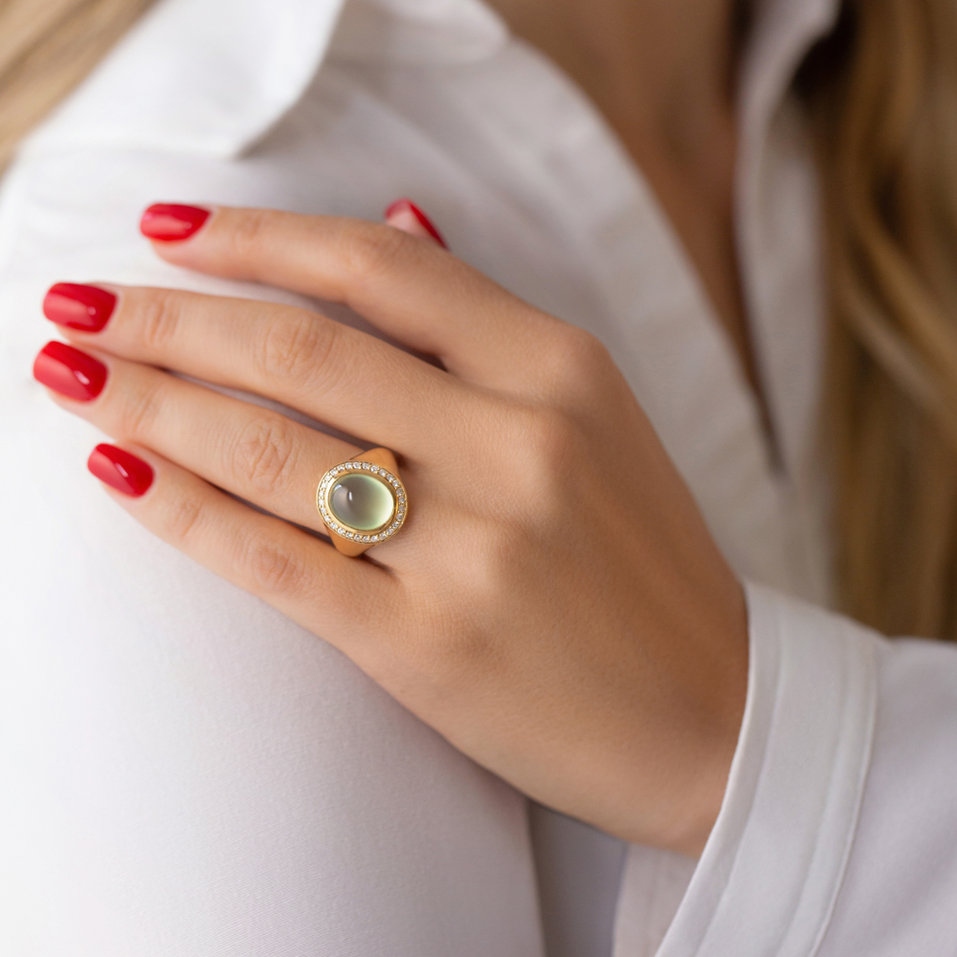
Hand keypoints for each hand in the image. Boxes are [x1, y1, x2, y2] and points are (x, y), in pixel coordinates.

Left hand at [33, 200, 748, 857]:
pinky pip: (276, 561)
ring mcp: (476, 547)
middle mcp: (519, 443)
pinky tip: (121, 476)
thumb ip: (487, 324)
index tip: (167, 229)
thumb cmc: (644, 563)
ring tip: (72, 380)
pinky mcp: (431, 647)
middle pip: (301, 349)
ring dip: (149, 404)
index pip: (380, 266)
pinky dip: (185, 512)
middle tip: (79, 307)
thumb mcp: (595, 417)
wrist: (713, 712)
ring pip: (272, 447)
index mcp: (561, 371)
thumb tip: (398, 216)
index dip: (257, 237)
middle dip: (166, 318)